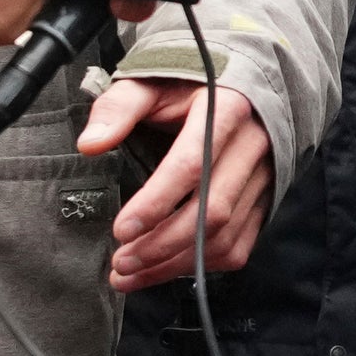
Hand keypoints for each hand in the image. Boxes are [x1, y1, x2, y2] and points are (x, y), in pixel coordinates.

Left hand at [81, 74, 275, 288]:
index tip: (121, 229)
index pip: (191, 166)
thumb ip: (118, 108)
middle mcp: (253, 146)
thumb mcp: (151, 82)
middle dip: (162, 246)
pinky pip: (241, 244)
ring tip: (133, 273)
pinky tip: (167, 268)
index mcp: (226, 110)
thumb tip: (90, 144)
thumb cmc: (189, 84)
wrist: (243, 84)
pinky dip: (203, 265)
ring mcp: (265, 176)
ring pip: (226, 236)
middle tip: (121, 263)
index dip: (155, 203)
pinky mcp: (266, 199)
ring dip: (177, 263)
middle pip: (211, 211)